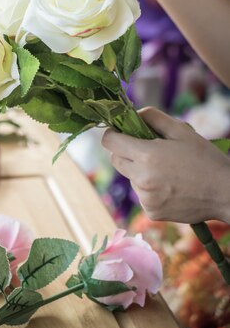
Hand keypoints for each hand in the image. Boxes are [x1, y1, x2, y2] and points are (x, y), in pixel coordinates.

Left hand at [101, 107, 229, 223]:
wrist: (225, 193)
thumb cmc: (204, 158)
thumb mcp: (180, 130)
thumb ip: (153, 117)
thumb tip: (133, 114)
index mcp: (146, 155)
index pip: (110, 142)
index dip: (113, 134)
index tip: (120, 132)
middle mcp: (141, 179)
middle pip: (115, 160)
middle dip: (125, 152)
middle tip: (146, 149)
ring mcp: (145, 198)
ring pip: (130, 178)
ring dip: (140, 172)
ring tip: (166, 171)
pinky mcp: (151, 212)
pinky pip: (142, 195)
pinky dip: (150, 189)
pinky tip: (170, 187)